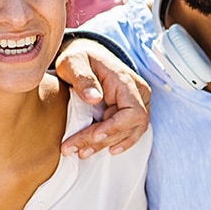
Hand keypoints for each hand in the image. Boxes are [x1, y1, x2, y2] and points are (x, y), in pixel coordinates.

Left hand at [55, 39, 149, 157]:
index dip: (115, 127)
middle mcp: (138, 94)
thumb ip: (82, 78)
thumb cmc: (79, 58)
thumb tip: (94, 98)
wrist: (85, 57)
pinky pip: (128, 132)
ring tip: (81, 152)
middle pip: (129, 126)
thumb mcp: (73, 62)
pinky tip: (104, 150)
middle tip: (73, 148)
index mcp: (126, 81)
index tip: (94, 135)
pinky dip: (115, 142)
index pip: (132, 111)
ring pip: (129, 133)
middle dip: (102, 140)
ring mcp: (137, 104)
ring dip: (105, 145)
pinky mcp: (129, 113)